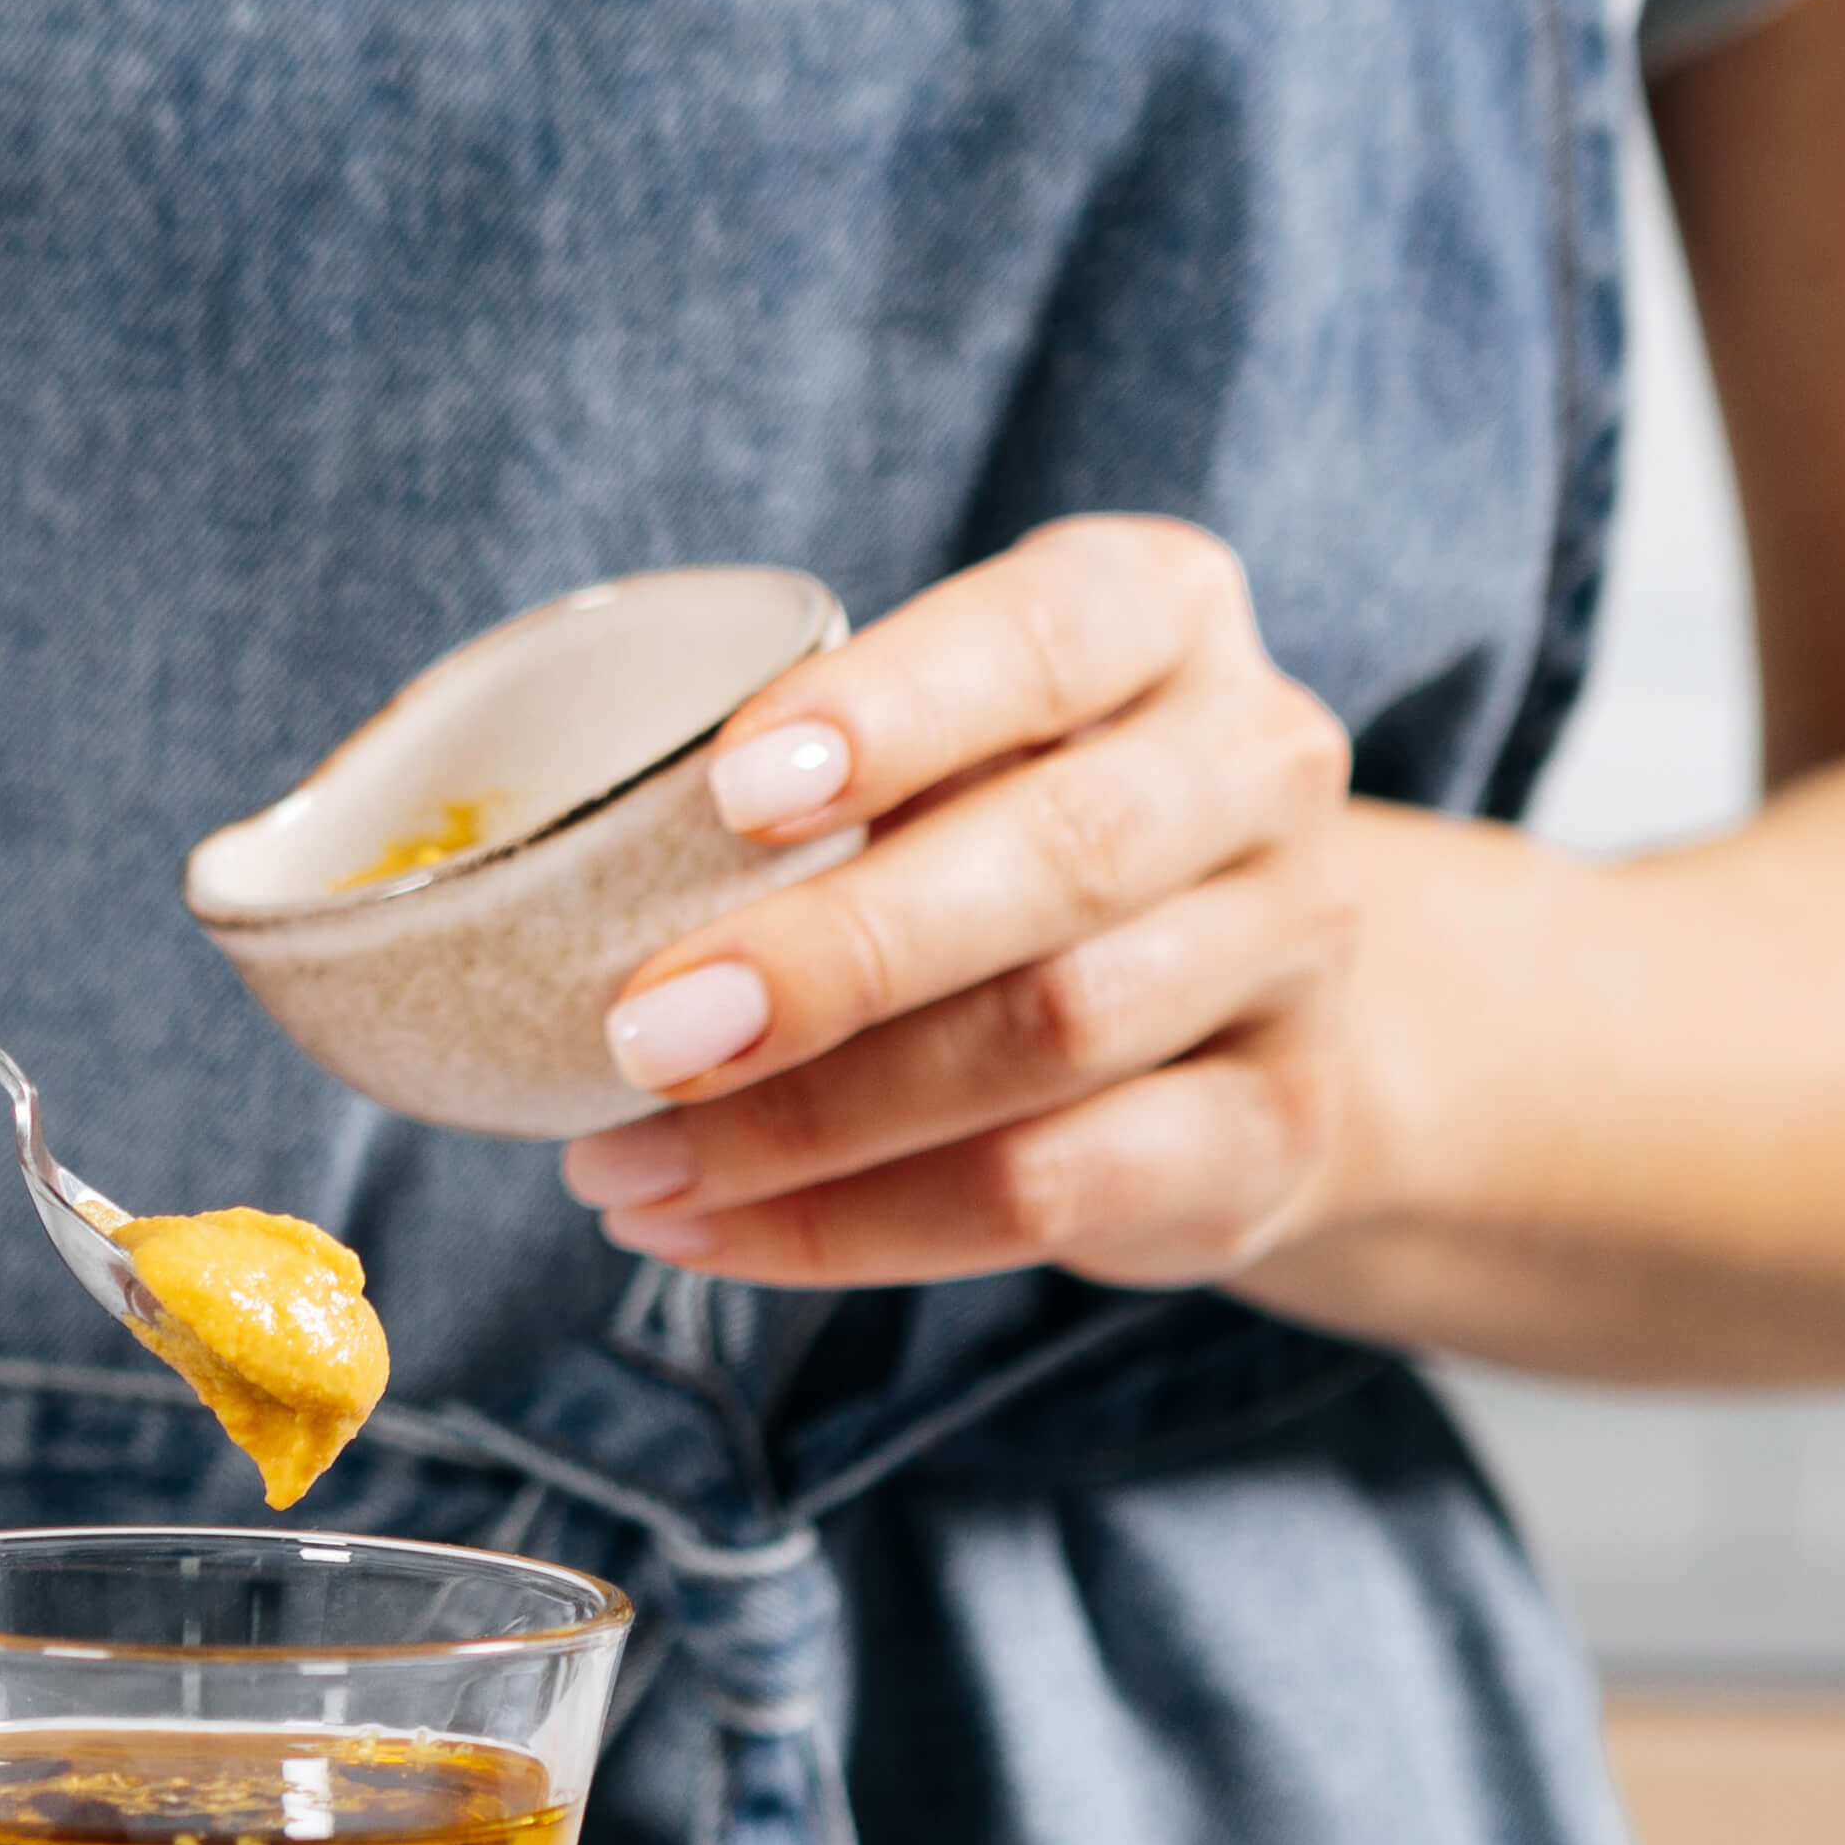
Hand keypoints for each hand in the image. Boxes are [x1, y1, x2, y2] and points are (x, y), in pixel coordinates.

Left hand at [550, 516, 1360, 1288]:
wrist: (1255, 1006)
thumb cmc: (1016, 834)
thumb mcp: (950, 747)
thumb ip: (816, 776)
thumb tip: (554, 881)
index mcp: (1165, 613)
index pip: (1046, 636)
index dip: (892, 710)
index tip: (728, 787)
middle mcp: (1257, 763)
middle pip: (1063, 856)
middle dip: (835, 954)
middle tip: (642, 1032)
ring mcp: (1290, 950)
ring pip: (1053, 1037)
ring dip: (812, 1121)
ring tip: (624, 1160)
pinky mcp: (1274, 1130)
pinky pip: (1055, 1191)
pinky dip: (857, 1226)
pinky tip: (710, 1231)